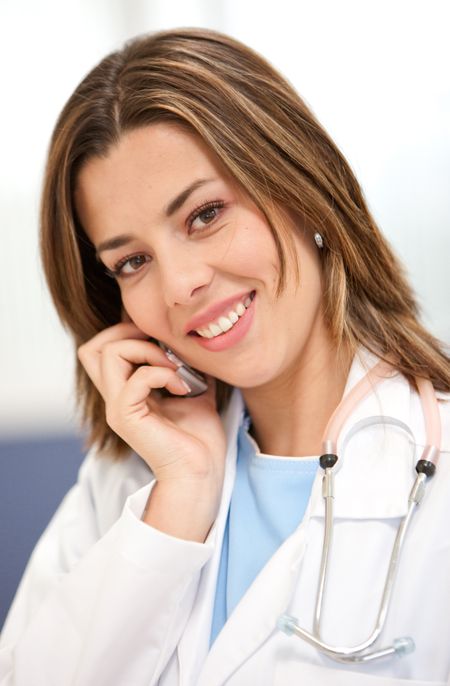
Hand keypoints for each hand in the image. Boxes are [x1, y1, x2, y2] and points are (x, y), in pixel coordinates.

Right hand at [78, 323, 226, 492]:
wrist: (202, 471)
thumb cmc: (199, 437)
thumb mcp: (191, 389)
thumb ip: (183, 366)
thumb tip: (188, 342)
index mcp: (125, 392)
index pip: (98, 350)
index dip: (125, 332)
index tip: (162, 339)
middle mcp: (115, 399)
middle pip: (92, 348)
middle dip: (128, 333)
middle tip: (163, 347)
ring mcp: (118, 408)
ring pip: (108, 354)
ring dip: (148, 351)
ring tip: (174, 368)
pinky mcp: (127, 418)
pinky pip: (137, 378)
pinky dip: (163, 373)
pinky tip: (183, 387)